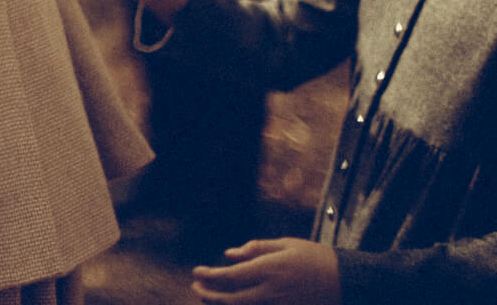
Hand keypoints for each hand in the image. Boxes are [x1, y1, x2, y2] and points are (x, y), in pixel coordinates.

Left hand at [192, 237, 340, 303]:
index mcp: (269, 269)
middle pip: (231, 300)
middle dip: (209, 296)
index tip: (196, 272)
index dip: (209, 276)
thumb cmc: (315, 258)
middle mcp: (271, 291)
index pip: (230, 276)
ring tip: (210, 298)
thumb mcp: (286, 245)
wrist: (348, 282)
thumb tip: (229, 254)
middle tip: (197, 289)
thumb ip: (255, 248)